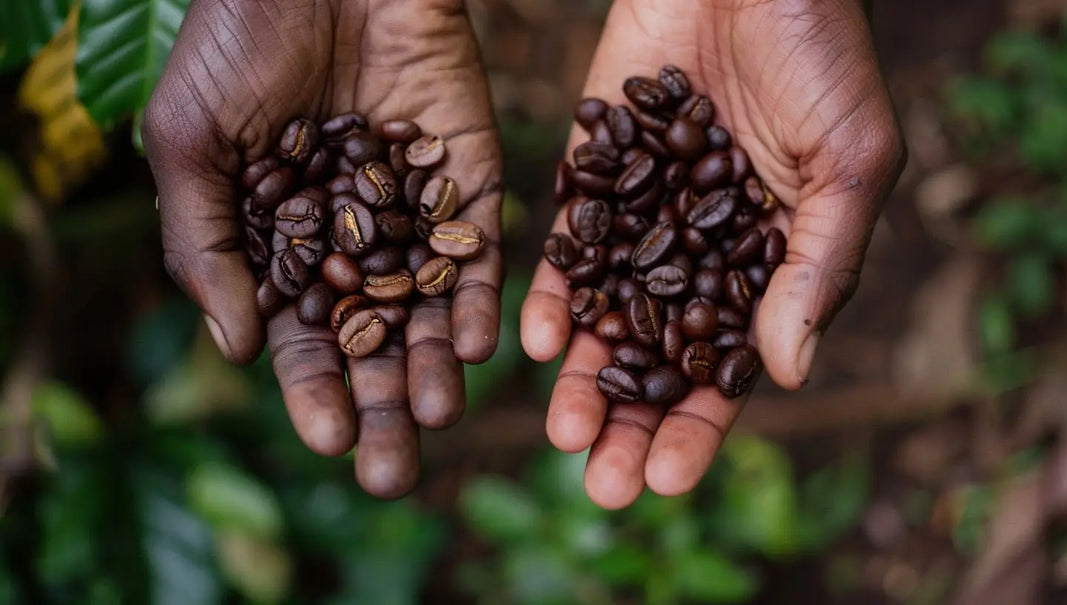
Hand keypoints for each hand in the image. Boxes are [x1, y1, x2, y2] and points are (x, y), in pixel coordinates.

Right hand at [143, 0, 501, 497]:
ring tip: (435, 417)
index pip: (303, 335)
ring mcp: (414, 209)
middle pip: (375, 337)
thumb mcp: (190, 143)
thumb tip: (234, 349)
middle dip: (380, 404)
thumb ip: (205, 245)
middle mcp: (356, 237)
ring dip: (432, 366)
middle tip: (391, 472)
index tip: (324, 441)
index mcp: (287, 240)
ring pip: (430, 306)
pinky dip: (477, 295)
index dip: (311, 388)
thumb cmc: (235, 42)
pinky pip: (478, 248)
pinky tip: (473, 346)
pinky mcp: (467, 174)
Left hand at [521, 0, 904, 507]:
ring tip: (559, 434)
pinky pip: (569, 246)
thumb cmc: (821, 53)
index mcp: (770, 261)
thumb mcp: (848, 162)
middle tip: (599, 485)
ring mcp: (643, 214)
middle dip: (629, 421)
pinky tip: (534, 343)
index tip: (663, 477)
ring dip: (583, 377)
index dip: (700, 425)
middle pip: (658, 356)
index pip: (730, 365)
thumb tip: (785, 373)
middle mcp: (699, 250)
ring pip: (607, 314)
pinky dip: (552, 294)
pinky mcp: (594, 171)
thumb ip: (819, 266)